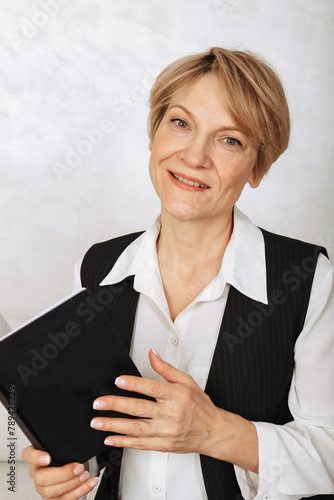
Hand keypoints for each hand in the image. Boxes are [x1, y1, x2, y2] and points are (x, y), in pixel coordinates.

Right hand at [21, 445, 98, 499]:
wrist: (75, 465)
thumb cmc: (68, 454)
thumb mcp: (65, 444)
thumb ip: (64, 441)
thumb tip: (75, 434)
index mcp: (36, 457)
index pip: (27, 454)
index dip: (35, 457)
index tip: (47, 457)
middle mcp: (37, 473)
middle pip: (41, 478)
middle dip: (63, 474)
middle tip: (78, 467)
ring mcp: (44, 488)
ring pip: (51, 492)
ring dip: (72, 484)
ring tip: (85, 474)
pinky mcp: (54, 498)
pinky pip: (65, 499)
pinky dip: (81, 490)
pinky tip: (90, 482)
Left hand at [90, 349, 228, 456]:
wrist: (214, 431)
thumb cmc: (201, 406)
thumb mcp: (187, 381)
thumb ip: (166, 368)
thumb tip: (152, 354)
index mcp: (177, 395)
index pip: (152, 388)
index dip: (134, 384)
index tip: (118, 381)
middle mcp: (171, 414)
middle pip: (139, 408)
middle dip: (116, 405)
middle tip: (99, 403)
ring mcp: (167, 431)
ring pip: (136, 428)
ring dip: (114, 425)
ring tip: (98, 421)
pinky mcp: (164, 445)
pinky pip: (141, 444)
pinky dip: (124, 442)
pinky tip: (111, 438)